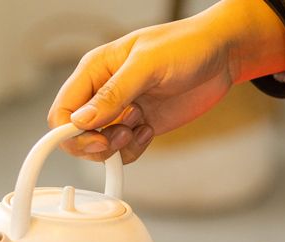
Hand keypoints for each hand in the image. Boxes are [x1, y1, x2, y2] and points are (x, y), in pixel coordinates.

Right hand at [47, 0, 284, 162]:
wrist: (222, 56)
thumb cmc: (186, 46)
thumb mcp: (148, 65)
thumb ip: (113, 93)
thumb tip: (82, 120)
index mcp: (94, 72)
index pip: (62, 110)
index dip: (70, 131)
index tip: (93, 138)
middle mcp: (102, 94)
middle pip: (76, 136)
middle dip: (96, 144)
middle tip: (121, 136)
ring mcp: (120, 113)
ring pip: (99, 148)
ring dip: (118, 147)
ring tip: (141, 127)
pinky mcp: (137, 128)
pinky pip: (123, 153)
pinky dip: (134, 150)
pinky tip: (150, 131)